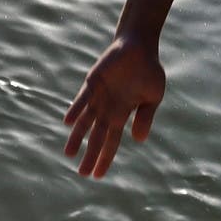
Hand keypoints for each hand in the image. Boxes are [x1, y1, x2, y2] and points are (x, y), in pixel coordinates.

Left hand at [62, 31, 166, 177]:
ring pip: (85, 121)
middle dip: (90, 154)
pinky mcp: (93, 82)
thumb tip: (138, 140)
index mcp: (123, 113)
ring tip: (69, 153)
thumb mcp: (152, 97)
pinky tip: (68, 122)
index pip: (112, 140)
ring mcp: (99, 96)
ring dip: (77, 136)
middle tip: (82, 173)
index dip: (105, 157)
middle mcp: (108, 108)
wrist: (139, 45)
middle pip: (97, 136)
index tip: (98, 175)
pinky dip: (76, 110)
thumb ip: (145, 117)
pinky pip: (82, 98)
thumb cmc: (148, 71)